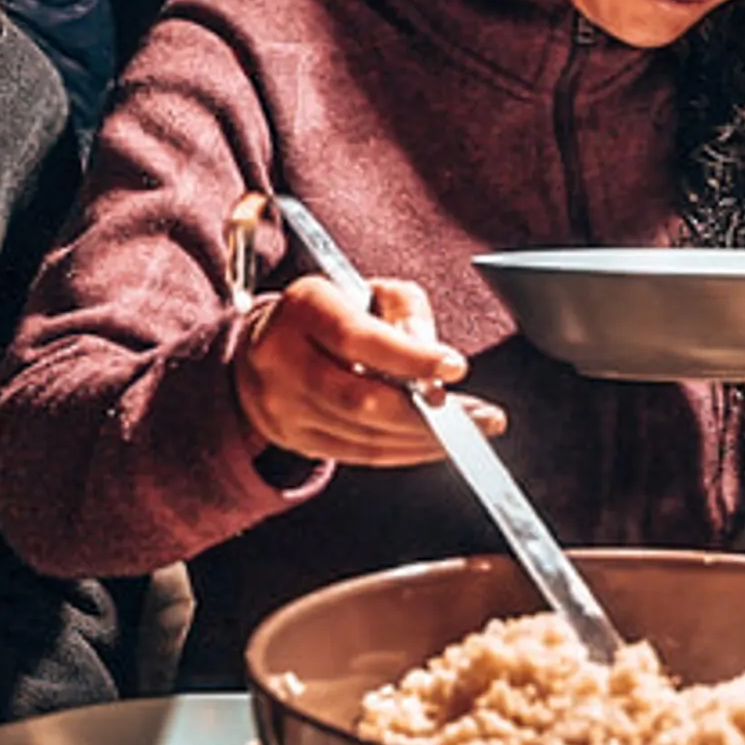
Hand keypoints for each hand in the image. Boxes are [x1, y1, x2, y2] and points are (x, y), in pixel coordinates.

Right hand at [229, 276, 503, 468]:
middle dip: (426, 413)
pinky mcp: (294, 437)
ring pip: (364, 435)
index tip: (454, 367)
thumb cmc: (331, 313)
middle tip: (477, 414)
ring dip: (424, 439)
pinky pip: (359, 454)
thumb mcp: (370, 290)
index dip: (410, 358)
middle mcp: (283, 357)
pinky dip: (405, 452)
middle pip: (360, 399)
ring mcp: (283, 405)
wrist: (266, 344)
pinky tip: (435, 444)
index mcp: (303, 308)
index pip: (357, 339)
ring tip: (469, 431)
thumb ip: (407, 311)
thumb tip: (431, 357)